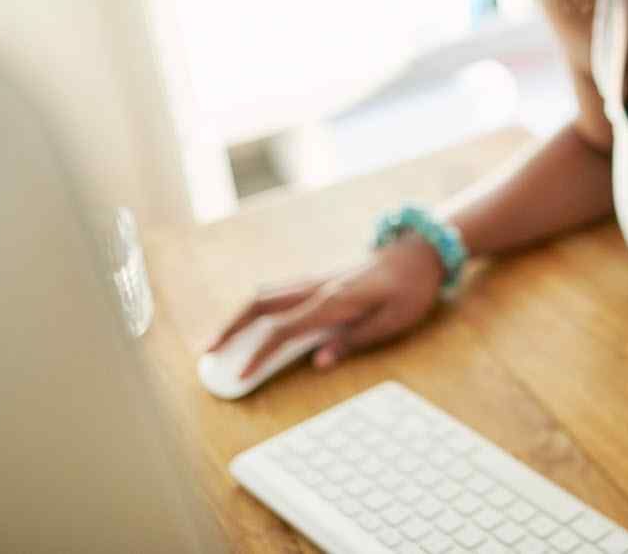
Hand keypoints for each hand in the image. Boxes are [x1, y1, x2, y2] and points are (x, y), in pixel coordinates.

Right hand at [204, 234, 447, 378]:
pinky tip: (248, 324)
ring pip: (265, 295)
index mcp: (334, 300)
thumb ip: (354, 341)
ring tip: (217, 340)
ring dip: (238, 316)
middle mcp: (318, 286)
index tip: (239, 374)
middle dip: (230, 327)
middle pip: (261, 304)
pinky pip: (279, 293)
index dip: (259, 353)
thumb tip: (318, 362)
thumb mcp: (393, 322)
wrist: (421, 252)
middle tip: (206, 352)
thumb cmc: (411, 289)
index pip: (284, 329)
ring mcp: (316, 280)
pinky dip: (257, 309)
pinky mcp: (319, 280)